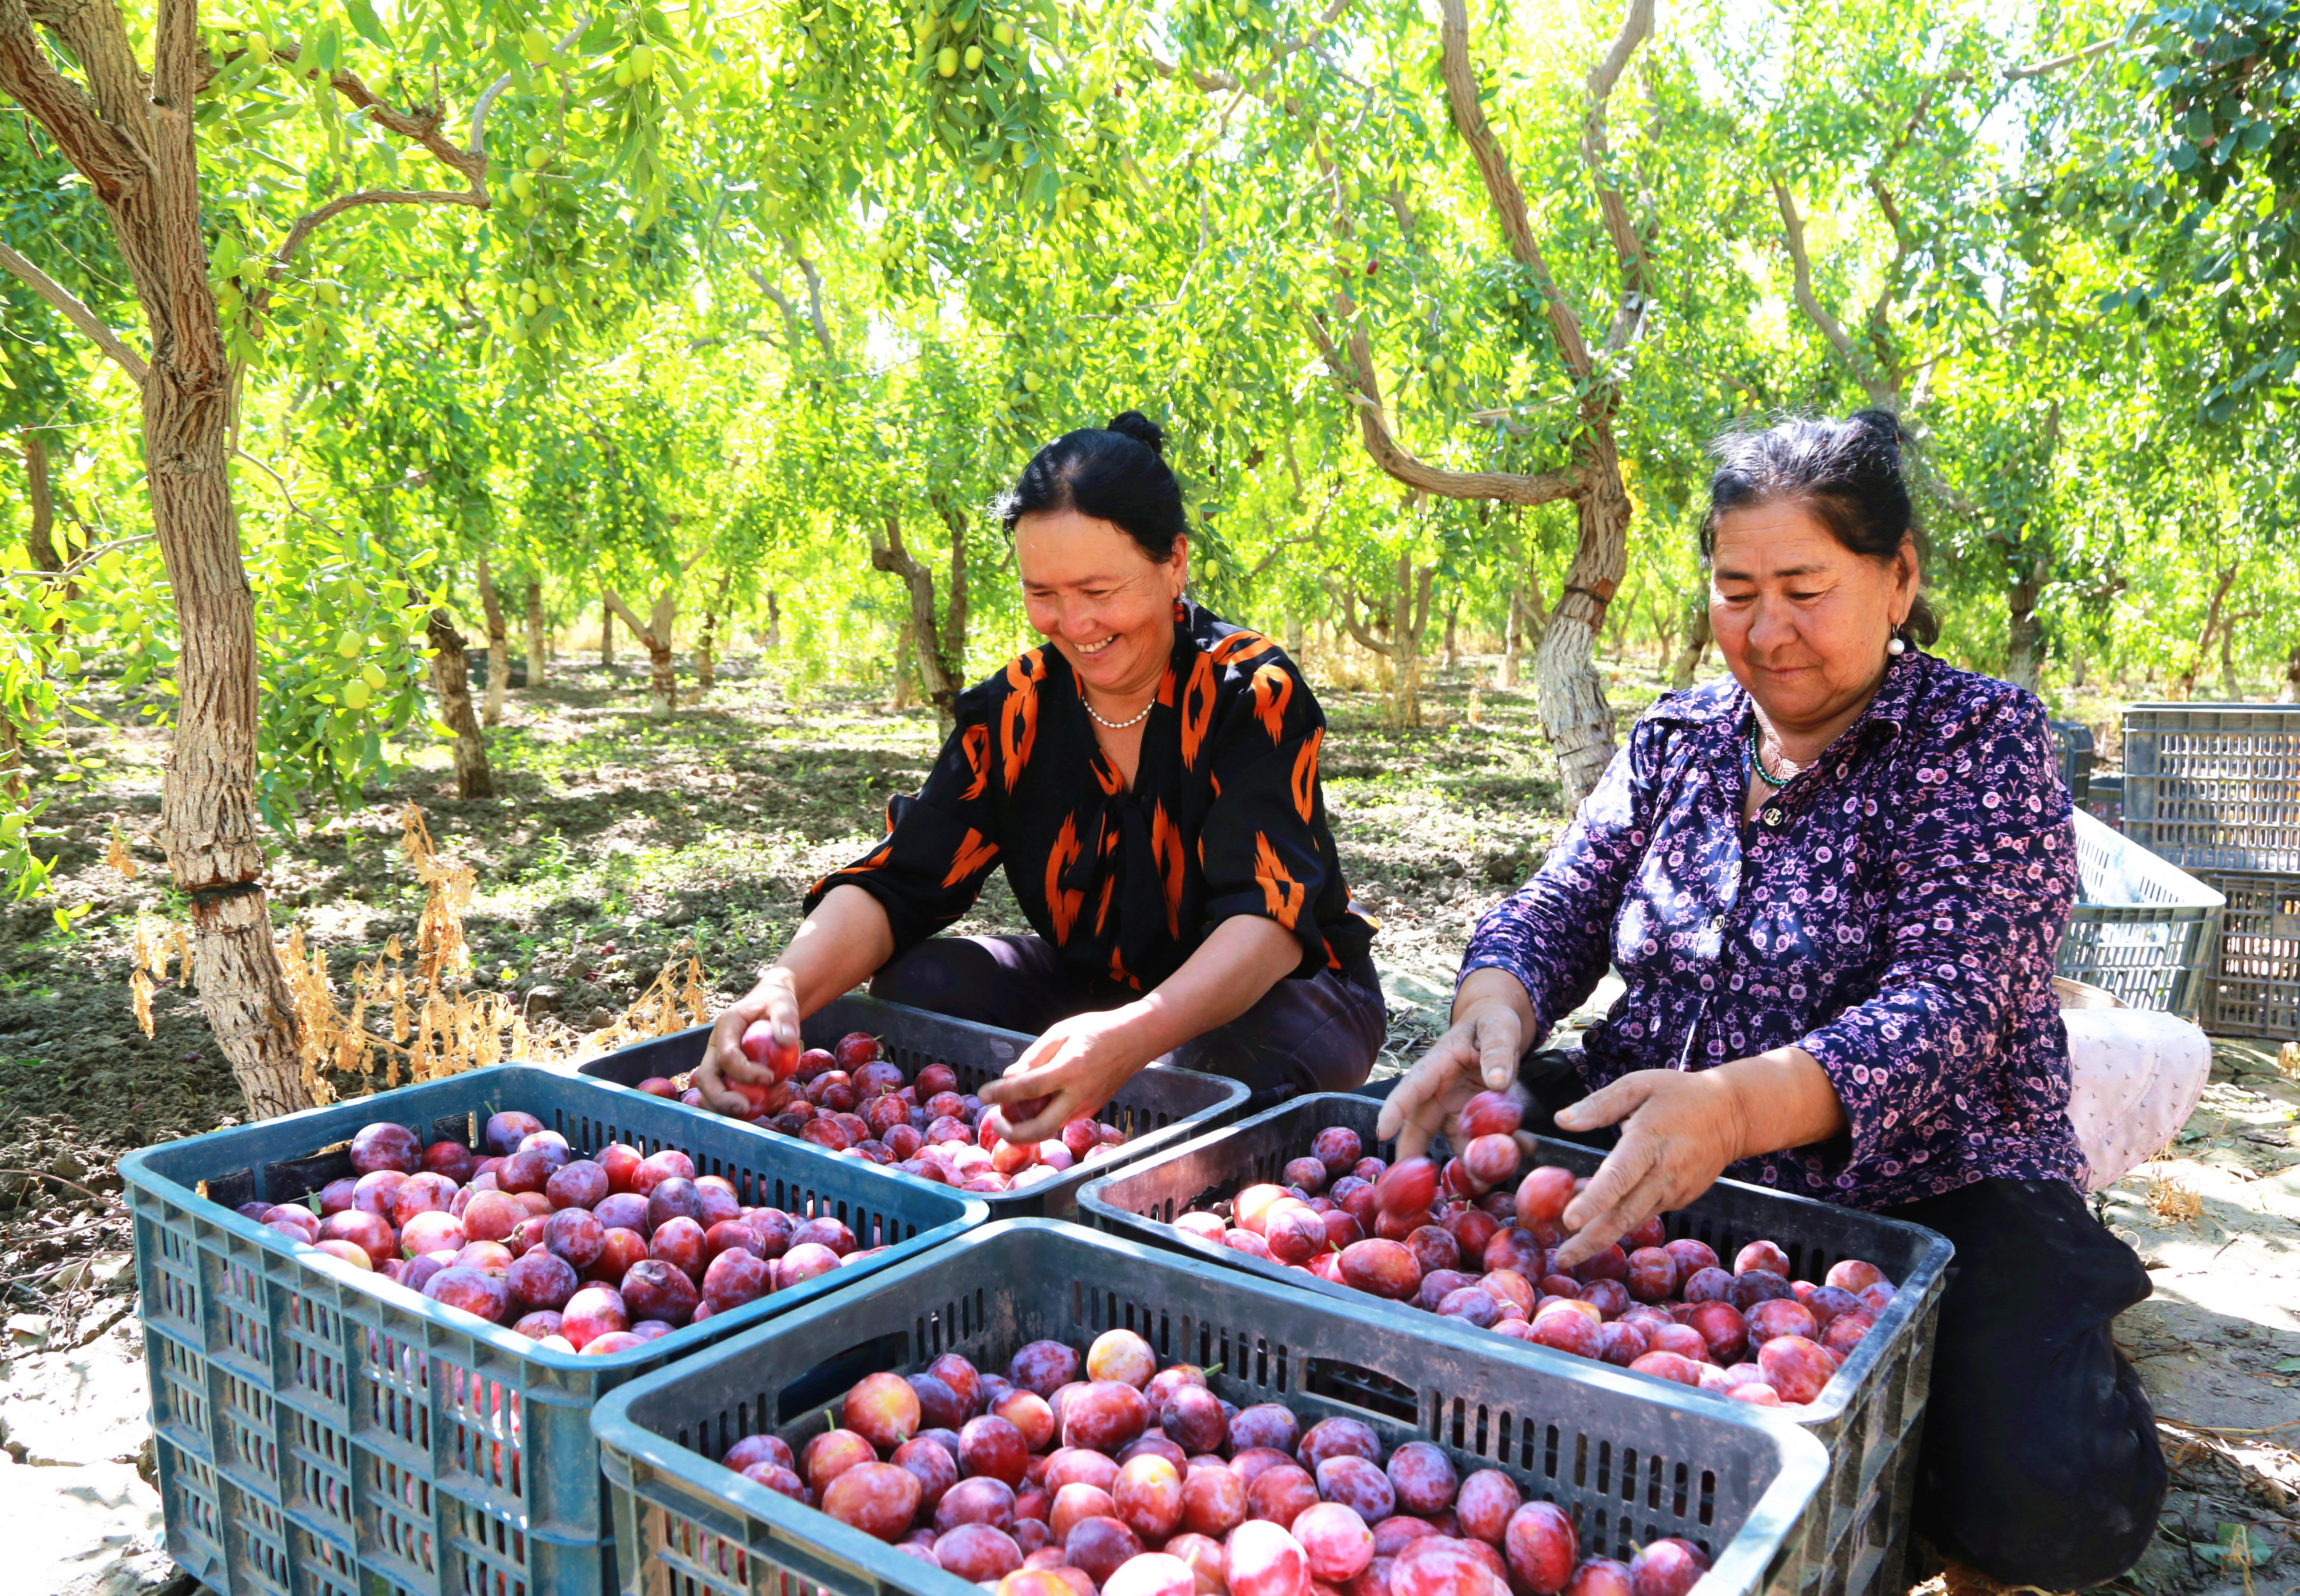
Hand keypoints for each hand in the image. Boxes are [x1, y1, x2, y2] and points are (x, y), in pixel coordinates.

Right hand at [693, 968, 800, 1114]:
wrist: (770, 1007)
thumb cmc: (776, 1004)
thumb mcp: (783, 1004)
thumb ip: (785, 1018)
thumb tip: (787, 1040)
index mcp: (726, 1026)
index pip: (726, 1056)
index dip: (745, 1072)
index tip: (770, 1077)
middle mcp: (715, 1047)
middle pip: (706, 1080)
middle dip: (722, 1100)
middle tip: (747, 1109)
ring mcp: (718, 1063)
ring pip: (710, 1093)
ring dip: (730, 1109)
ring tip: (764, 1106)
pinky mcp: (726, 1075)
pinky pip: (727, 1097)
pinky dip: (743, 1107)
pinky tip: (772, 1100)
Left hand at [976, 1008, 1148, 1144]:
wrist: (1135, 1040)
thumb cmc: (1096, 1030)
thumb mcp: (1061, 1032)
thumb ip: (1034, 1056)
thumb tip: (1010, 1077)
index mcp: (1070, 1069)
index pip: (1028, 1088)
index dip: (1001, 1093)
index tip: (982, 1094)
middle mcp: (1079, 1094)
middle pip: (1041, 1128)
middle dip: (1013, 1134)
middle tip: (997, 1123)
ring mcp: (1087, 1106)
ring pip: (1051, 1127)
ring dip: (1026, 1126)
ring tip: (1011, 1109)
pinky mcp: (1091, 1110)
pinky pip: (1061, 1120)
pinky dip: (1043, 1117)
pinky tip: (1035, 1103)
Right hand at [1376, 992, 1534, 1163]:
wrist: (1499, 1030)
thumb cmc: (1492, 1022)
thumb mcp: (1498, 1028)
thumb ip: (1498, 1052)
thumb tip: (1498, 1082)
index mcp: (1436, 1065)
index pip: (1411, 1087)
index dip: (1395, 1110)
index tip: (1383, 1132)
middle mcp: (1439, 1092)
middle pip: (1420, 1126)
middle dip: (1414, 1155)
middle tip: (1412, 1185)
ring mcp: (1455, 1109)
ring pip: (1454, 1142)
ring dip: (1472, 1161)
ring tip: (1497, 1170)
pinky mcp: (1473, 1120)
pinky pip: (1481, 1141)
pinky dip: (1500, 1149)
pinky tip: (1525, 1145)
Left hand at [1548, 1069, 1746, 1268]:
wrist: (1733, 1114)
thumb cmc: (1680, 1095)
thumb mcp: (1639, 1085)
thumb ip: (1599, 1105)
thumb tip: (1561, 1120)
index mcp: (1649, 1142)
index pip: (1619, 1177)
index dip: (1594, 1201)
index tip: (1569, 1220)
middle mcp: (1663, 1173)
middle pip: (1625, 1214)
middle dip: (1592, 1240)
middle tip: (1563, 1259)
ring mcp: (1674, 1191)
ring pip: (1633, 1220)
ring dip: (1601, 1235)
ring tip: (1570, 1249)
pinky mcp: (1679, 1199)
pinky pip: (1643, 1213)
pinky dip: (1619, 1219)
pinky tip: (1595, 1216)